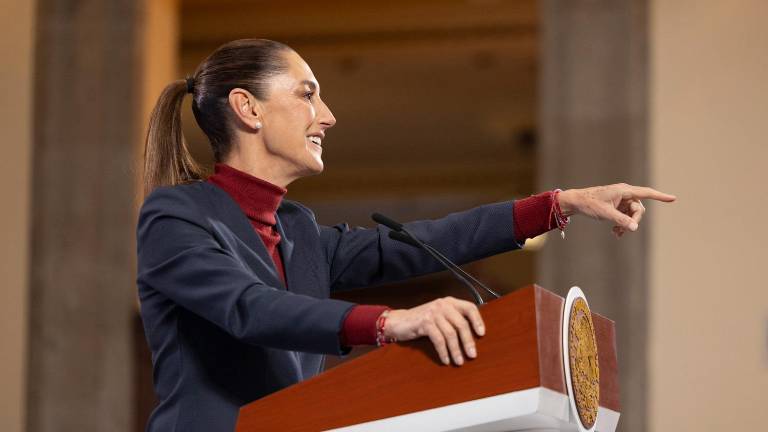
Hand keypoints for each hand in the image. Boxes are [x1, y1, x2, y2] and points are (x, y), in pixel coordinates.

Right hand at [384, 297, 484, 365]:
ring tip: (459, 361)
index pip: (469, 308)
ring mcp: (433, 313)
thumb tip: (471, 337)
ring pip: (450, 334)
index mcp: (449, 302)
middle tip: (472, 355)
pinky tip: (446, 360)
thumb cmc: (422, 321)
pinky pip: (439, 339)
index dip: (477, 320)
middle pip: (461, 324)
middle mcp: (443, 305)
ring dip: (456, 350)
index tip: (481, 334)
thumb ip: (453, 320)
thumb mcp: (439, 316)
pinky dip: (444, 351)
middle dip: (468, 341)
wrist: (398, 321)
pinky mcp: (425, 322)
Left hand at [558, 183, 675, 237]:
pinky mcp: (617, 206)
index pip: (646, 193)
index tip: (673, 198)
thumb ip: (621, 221)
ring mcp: (621, 200)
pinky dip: (623, 224)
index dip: (660, 196)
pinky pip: (626, 216)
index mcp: (624, 190)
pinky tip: (616, 233)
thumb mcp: (606, 214)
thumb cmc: (590, 204)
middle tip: (624, 231)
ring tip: (617, 234)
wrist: (576, 202)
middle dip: (634, 220)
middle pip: (639, 208)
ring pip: (632, 214)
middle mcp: (625, 193)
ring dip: (627, 224)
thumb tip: (635, 228)